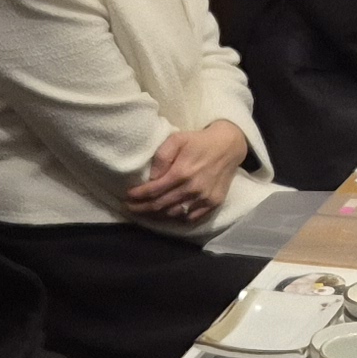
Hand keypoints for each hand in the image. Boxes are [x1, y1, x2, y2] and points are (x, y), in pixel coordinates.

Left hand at [125, 122, 248, 223]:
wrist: (229, 146)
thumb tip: (152, 177)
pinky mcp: (213, 203)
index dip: (138, 196)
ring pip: (174, 214)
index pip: (153, 191)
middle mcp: (192, 189)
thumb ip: (162, 156)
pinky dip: (178, 218)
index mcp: (181, 172)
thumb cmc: (199, 141)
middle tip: (130, 208)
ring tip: (146, 211)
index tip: (127, 197)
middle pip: (161, 206)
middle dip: (142, 208)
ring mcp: (203, 198)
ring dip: (157, 215)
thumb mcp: (177, 139)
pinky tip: (169, 214)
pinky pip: (191, 218)